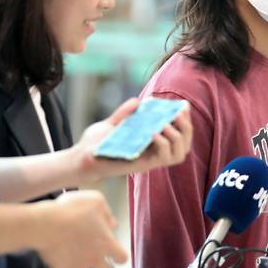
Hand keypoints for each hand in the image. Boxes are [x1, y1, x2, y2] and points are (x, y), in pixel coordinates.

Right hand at [33, 190, 126, 267]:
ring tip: (78, 255)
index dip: (120, 255)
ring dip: (84, 267)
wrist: (46, 224)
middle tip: (102, 262)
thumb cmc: (71, 210)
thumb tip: (112, 223)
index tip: (116, 251)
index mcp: (106, 243)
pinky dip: (66, 266)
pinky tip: (62, 255)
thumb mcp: (96, 201)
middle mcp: (95, 258)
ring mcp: (78, 266)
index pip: (122, 258)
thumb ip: (107, 213)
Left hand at [73, 98, 193, 182]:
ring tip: (166, 124)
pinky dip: (162, 144)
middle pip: (185, 145)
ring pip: (179, 154)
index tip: (183, 105)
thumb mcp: (113, 123)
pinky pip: (162, 158)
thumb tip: (138, 101)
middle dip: (187, 128)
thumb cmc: (97, 142)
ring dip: (178, 137)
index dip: (186, 121)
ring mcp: (150, 161)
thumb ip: (126, 112)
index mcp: (153, 142)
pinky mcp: (143, 166)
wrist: (81, 156)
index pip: (180, 134)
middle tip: (178, 114)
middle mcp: (155, 153)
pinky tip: (154, 132)